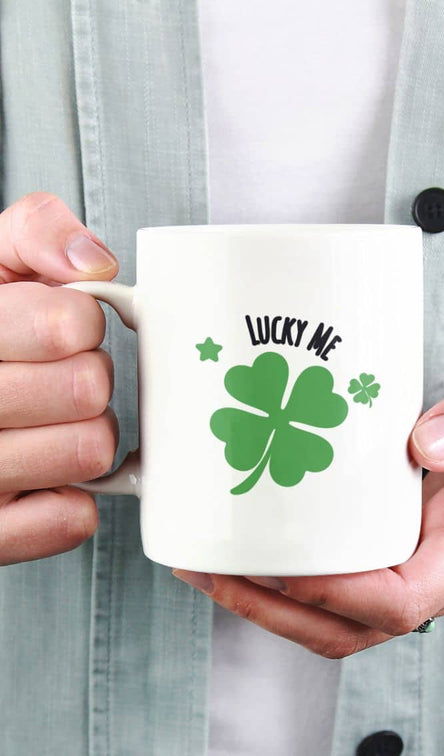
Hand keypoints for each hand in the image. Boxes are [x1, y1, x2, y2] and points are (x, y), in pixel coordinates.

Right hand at [0, 192, 118, 565]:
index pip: (67, 324)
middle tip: (60, 378)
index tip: (63, 326)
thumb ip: (36, 232)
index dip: (81, 321)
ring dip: (86, 435)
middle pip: (88, 388)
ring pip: (90, 450)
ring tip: (50, 427)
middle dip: (88, 377)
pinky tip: (44, 479)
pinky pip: (72, 520)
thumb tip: (91, 262)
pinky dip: (72, 500)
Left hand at [173, 345, 443, 657]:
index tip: (284, 568)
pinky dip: (286, 571)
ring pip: (334, 610)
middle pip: (349, 625)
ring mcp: (410, 555)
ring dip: (267, 598)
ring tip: (207, 563)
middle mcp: (436, 564)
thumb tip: (428, 444)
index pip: (401, 602)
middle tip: (210, 571)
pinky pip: (336, 574)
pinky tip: (248, 540)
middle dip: (273, 610)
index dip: (337, 596)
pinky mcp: (390, 537)